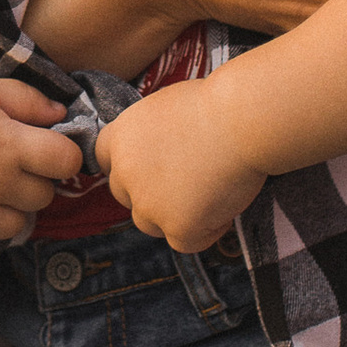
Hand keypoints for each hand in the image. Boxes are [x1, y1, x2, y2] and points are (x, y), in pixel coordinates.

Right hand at [0, 73, 83, 256]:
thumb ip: (28, 99)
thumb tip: (62, 115)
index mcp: (7, 144)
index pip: (67, 161)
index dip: (61, 153)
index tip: (44, 148)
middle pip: (44, 195)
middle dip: (33, 179)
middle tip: (6, 163)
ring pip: (18, 224)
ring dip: (9, 207)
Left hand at [96, 78, 264, 251]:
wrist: (242, 120)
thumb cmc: (216, 104)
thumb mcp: (167, 107)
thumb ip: (152, 134)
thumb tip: (161, 152)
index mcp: (121, 137)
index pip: (104, 159)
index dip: (126, 166)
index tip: (148, 168)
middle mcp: (126, 173)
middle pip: (126, 196)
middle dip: (150, 194)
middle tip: (187, 183)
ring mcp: (149, 204)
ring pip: (151, 223)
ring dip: (175, 215)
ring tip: (211, 192)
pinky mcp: (177, 227)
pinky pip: (187, 241)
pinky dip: (207, 229)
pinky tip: (226, 205)